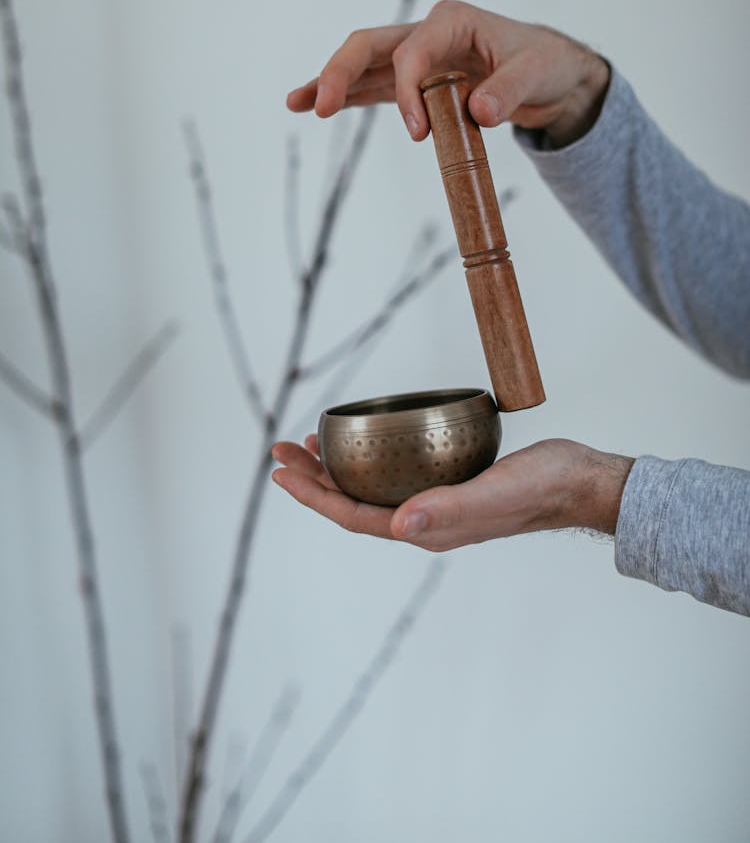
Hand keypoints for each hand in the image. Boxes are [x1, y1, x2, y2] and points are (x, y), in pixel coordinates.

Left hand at [272, 434, 633, 550]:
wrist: (579, 482)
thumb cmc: (541, 488)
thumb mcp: (493, 493)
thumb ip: (447, 510)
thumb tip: (395, 525)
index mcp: (426, 529)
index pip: (353, 516)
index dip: (313, 496)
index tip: (282, 471)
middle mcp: (425, 520)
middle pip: (354, 503)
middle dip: (314, 479)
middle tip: (282, 449)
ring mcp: (437, 502)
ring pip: (372, 489)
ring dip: (338, 469)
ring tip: (313, 444)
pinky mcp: (451, 483)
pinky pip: (397, 475)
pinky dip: (372, 458)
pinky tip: (370, 441)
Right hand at [286, 0, 610, 147]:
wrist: (550, 75)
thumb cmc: (544, 64)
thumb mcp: (538, 74)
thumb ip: (510, 90)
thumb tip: (480, 113)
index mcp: (452, 20)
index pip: (413, 51)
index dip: (409, 91)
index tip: (419, 134)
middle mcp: (426, 33)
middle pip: (370, 45)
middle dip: (342, 73)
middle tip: (322, 107)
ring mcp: (415, 57)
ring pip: (363, 65)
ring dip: (331, 84)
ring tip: (296, 103)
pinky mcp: (414, 83)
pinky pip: (373, 88)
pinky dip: (347, 97)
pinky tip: (311, 104)